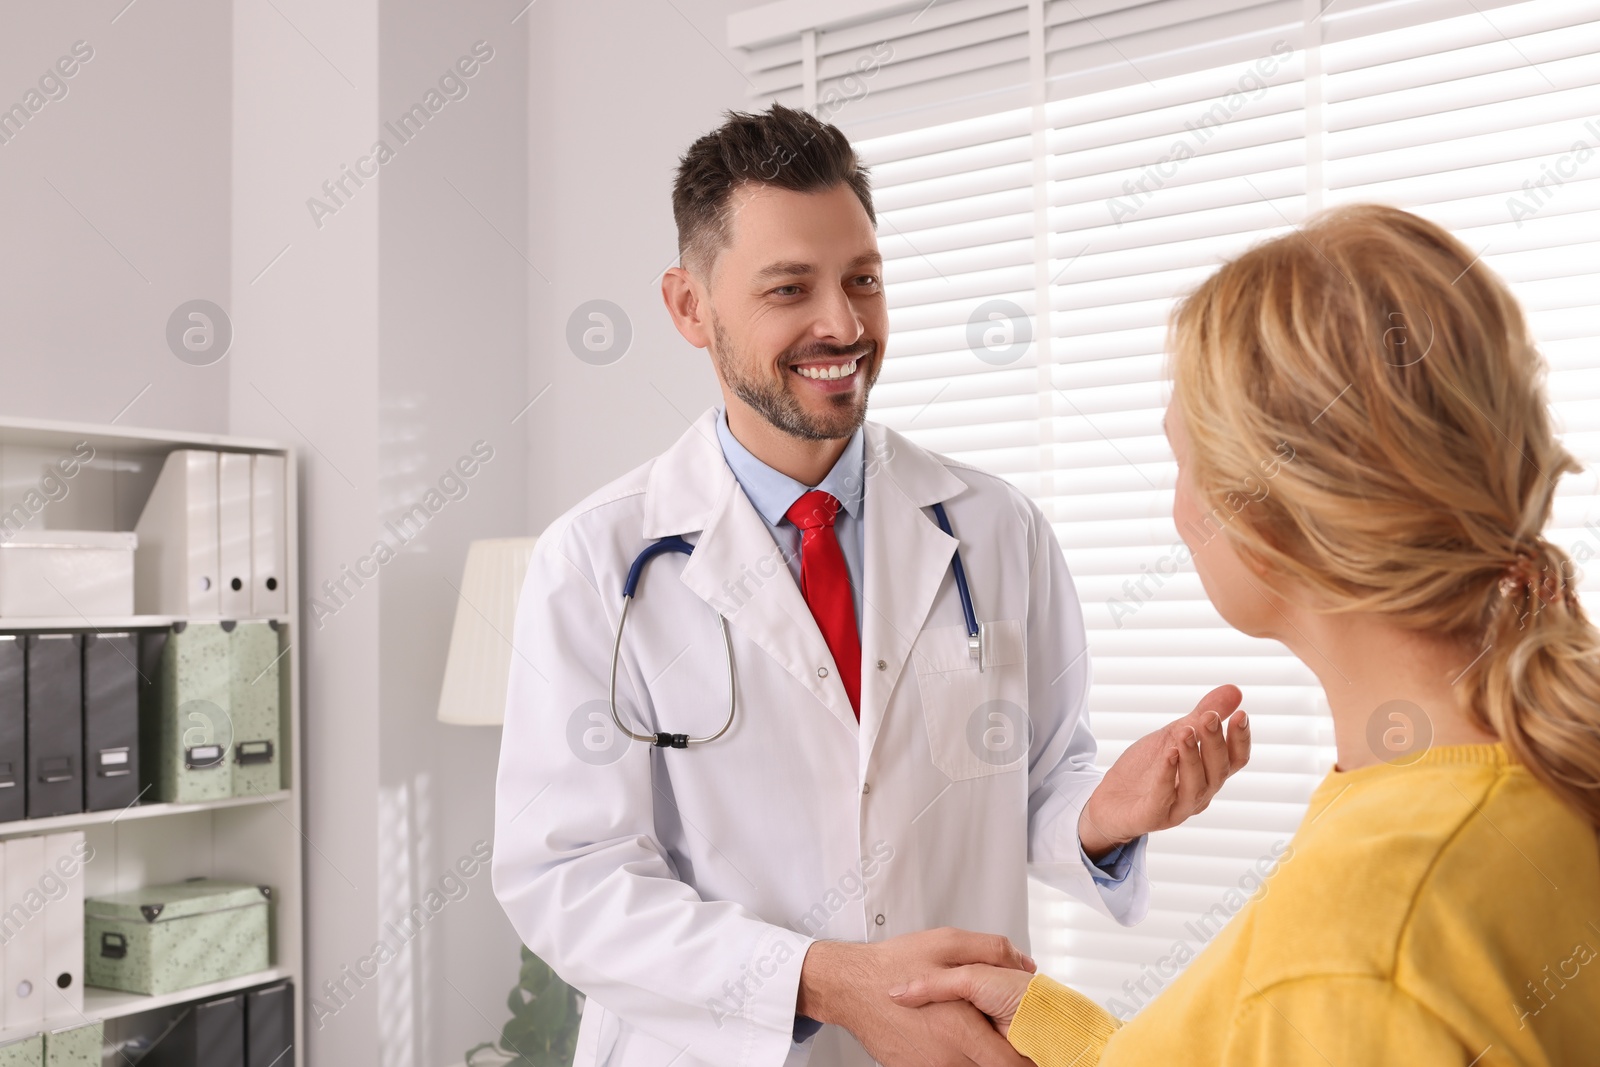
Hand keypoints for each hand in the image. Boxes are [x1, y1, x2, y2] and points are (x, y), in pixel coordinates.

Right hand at [798, 928, 1036, 1066]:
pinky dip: (951, 1054)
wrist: (849, 985)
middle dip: (1001, 1051)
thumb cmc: (894, 963)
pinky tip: (942, 1030)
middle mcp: (946, 1059)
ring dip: (975, 1052)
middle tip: (998, 1026)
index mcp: (961, 1031)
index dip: (1027, 1058)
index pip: (1010, 1065)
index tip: (1032, 1044)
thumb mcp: (948, 942)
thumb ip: (993, 950)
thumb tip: (1026, 964)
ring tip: (967, 1023)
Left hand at [1079, 684, 1248, 856]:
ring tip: (1185, 731)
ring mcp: (1179, 808)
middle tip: (1209, 717)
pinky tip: (1167, 754)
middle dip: (1215, 742)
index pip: (1235, 760)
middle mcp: (1201, 793)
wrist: (1112, 800)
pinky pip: (1164, 796)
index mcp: (1209, 774)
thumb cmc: (1148, 769)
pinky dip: (1167, 775)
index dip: (1241, 739)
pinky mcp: (1154, 817)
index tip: (1240, 714)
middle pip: (1218, 770)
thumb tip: (1234, 691)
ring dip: (1192, 757)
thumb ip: (1201, 716)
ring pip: (1196, 786)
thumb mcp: (1173, 735)